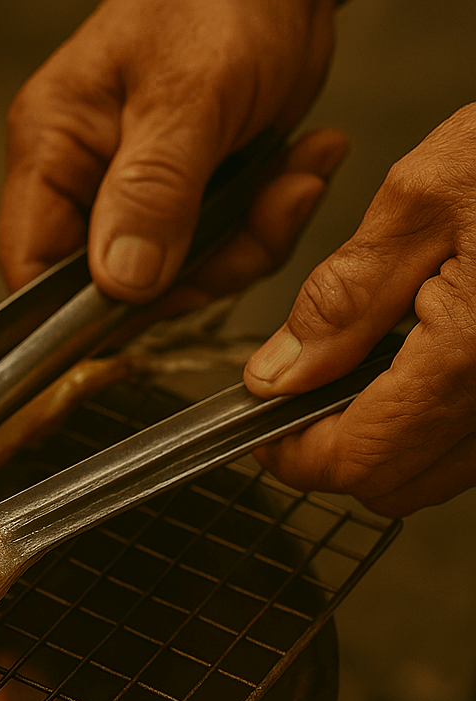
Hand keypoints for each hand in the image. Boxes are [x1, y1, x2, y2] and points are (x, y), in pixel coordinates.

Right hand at [0, 0, 341, 305]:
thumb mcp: (190, 98)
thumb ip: (151, 193)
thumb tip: (120, 285)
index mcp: (52, 149)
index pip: (31, 266)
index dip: (80, 308)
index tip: (156, 301)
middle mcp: (85, 177)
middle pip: (115, 283)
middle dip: (200, 268)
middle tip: (264, 217)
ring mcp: (138, 189)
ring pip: (178, 273)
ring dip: (250, 241)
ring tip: (297, 177)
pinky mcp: (191, 191)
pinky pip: (221, 243)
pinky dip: (269, 217)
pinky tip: (302, 163)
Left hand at [246, 105, 475, 517]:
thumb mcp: (425, 196)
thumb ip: (344, 296)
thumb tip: (278, 375)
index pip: (360, 462)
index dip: (295, 452)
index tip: (267, 417)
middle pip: (400, 487)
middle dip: (342, 449)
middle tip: (310, 389)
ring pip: (449, 473)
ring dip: (397, 439)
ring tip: (375, 361)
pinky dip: (449, 419)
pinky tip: (436, 356)